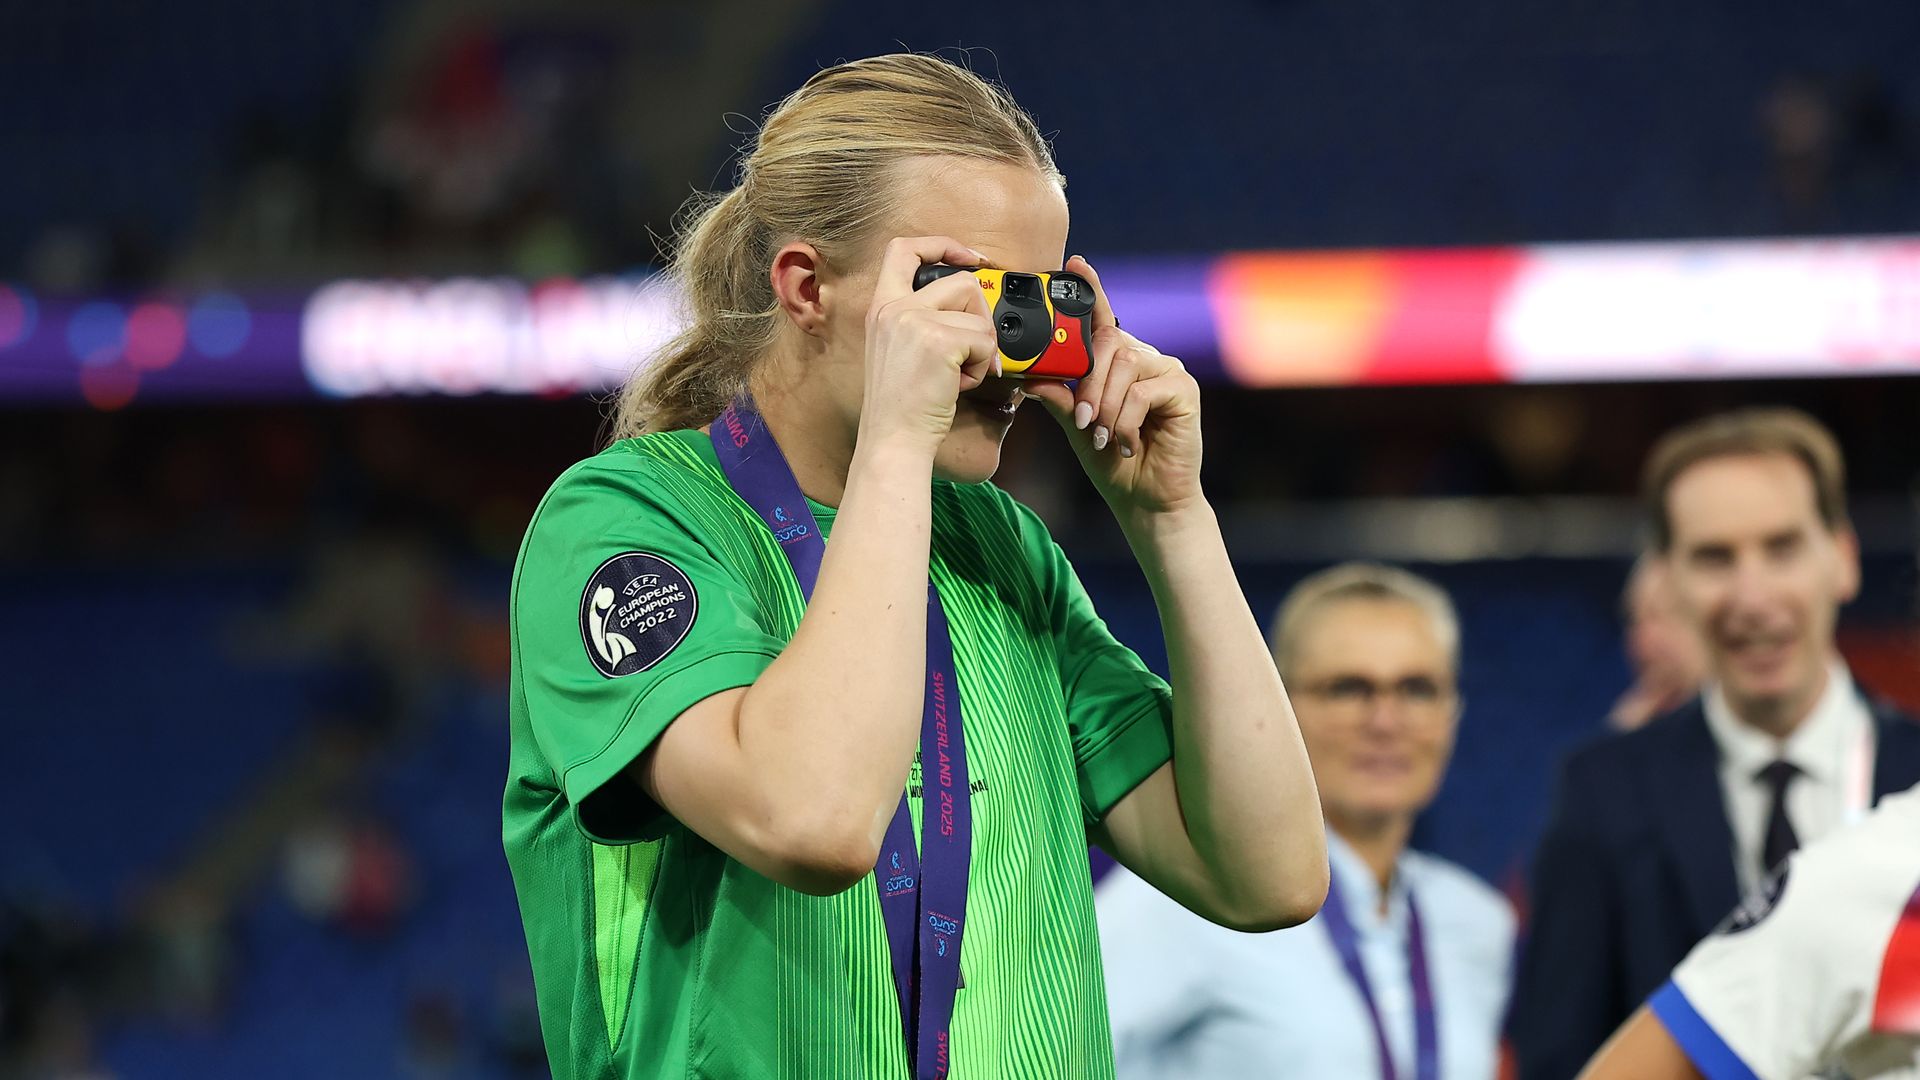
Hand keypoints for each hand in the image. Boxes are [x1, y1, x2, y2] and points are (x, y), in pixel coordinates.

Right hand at [858, 236, 1000, 452]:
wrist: (894, 440)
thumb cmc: (901, 406)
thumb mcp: (899, 350)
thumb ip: (923, 320)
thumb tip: (971, 305)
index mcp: (881, 306)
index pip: (904, 248)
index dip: (942, 245)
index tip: (968, 258)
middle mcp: (894, 307)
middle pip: (960, 280)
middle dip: (981, 313)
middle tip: (975, 348)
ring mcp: (915, 321)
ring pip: (978, 312)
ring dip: (981, 346)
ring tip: (959, 374)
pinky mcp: (939, 340)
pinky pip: (984, 340)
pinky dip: (982, 366)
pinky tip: (960, 385)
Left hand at [1026, 255, 1204, 518]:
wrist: (1146, 501)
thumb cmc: (1112, 463)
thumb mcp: (1075, 426)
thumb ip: (1058, 396)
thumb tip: (1026, 374)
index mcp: (1120, 363)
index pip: (1102, 321)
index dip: (1091, 292)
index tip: (1076, 265)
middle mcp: (1146, 360)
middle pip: (1111, 342)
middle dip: (1088, 382)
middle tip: (1081, 419)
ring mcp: (1169, 372)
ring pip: (1125, 365)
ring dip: (1105, 404)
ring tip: (1100, 435)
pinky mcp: (1184, 391)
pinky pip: (1144, 391)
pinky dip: (1125, 419)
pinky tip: (1124, 442)